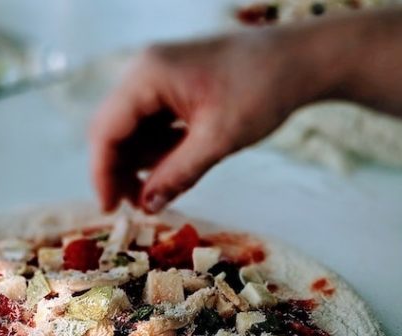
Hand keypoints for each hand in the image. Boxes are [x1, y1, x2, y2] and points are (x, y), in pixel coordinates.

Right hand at [89, 26, 345, 212]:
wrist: (298, 60)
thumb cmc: (262, 90)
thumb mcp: (218, 140)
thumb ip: (178, 174)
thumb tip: (148, 206)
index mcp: (148, 76)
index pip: (107, 130)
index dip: (103, 173)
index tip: (109, 209)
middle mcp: (144, 72)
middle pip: (113, 129)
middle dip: (120, 170)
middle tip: (136, 207)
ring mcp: (158, 77)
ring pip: (131, 129)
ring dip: (141, 163)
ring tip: (159, 194)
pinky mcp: (173, 86)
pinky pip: (151, 123)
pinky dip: (158, 150)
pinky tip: (175, 170)